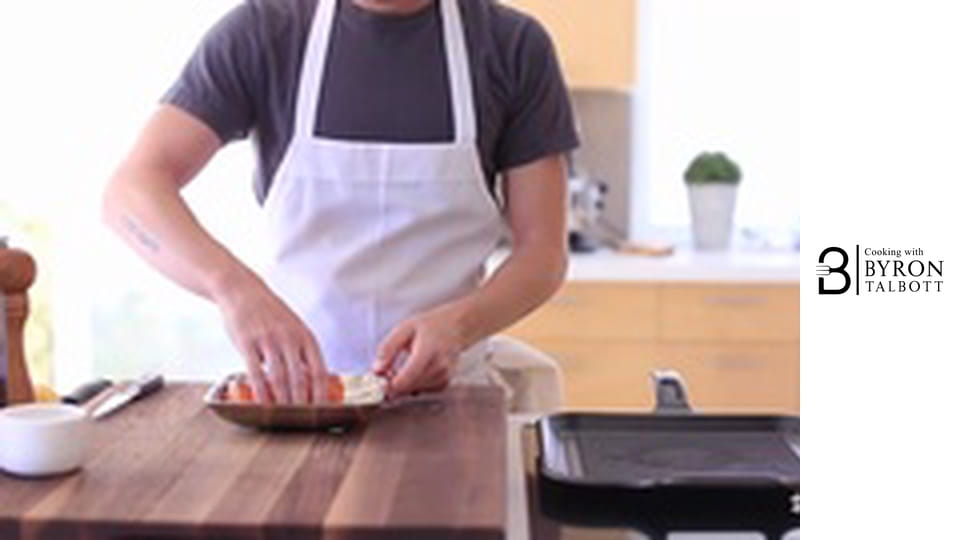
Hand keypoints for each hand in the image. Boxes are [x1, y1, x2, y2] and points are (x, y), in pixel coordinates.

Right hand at [213, 272, 327, 404]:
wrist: (242, 291)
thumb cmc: (270, 313)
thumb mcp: (294, 328)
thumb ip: (302, 352)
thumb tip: (312, 379)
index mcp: (305, 336)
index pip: (319, 370)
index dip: (322, 392)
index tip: (323, 409)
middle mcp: (290, 338)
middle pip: (300, 378)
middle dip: (303, 402)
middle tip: (303, 419)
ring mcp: (269, 340)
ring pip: (279, 377)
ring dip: (283, 400)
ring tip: (285, 415)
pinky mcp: (248, 342)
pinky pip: (256, 372)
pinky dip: (261, 391)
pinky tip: (263, 403)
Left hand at [374, 308, 466, 397]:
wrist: (456, 327)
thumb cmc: (430, 326)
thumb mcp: (405, 328)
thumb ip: (388, 348)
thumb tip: (376, 370)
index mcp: (429, 349)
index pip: (410, 375)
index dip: (391, 385)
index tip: (379, 384)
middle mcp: (439, 365)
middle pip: (409, 386)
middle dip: (392, 384)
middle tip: (383, 373)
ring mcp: (444, 376)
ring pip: (413, 391)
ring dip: (401, 386)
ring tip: (397, 369)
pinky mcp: (444, 383)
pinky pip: (421, 391)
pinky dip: (412, 386)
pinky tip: (410, 373)